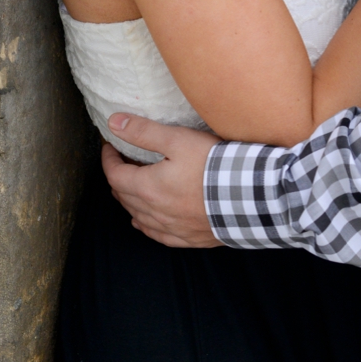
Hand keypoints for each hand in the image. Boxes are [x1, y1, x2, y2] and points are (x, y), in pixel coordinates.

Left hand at [100, 114, 221, 247]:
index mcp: (148, 188)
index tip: (110, 147)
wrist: (251, 198)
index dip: (109, 160)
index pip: (115, 175)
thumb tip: (113, 123)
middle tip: (122, 163)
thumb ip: (143, 132)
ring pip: (139, 217)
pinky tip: (143, 222)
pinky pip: (159, 236)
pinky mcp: (190, 238)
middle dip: (118, 178)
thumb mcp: (178, 140)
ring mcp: (173, 229)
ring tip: (129, 189)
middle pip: (125, 197)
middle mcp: (156, 213)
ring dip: (129, 201)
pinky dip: (146, 226)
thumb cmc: (214, 166)